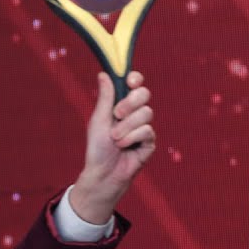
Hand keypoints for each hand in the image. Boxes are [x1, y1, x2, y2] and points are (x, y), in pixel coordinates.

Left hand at [68, 71, 155, 223]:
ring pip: (146, 113)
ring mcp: (144, 128)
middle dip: (130, 103)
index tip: (130, 80)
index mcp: (121, 105)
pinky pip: (147, 131)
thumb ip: (105, 98)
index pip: (134, 85)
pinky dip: (132, 138)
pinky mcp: (150, 142)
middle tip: (116, 114)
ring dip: (126, 127)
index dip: (135, 79)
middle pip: (144, 94)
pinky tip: (124, 147)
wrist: (102, 173)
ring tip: (115, 139)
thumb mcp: (99, 120)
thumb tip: (103, 74)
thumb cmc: (98, 148)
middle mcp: (135, 114)